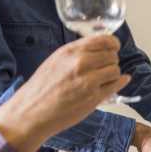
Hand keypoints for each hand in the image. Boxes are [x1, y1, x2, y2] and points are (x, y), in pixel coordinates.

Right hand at [0, 35, 130, 151]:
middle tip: (105, 67)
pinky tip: (118, 82)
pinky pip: (116, 85)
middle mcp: (80, 63)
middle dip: (111, 61)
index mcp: (70, 51)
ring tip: (103, 79)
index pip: (104, 40)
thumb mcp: (56, 60)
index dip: (112, 44)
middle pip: (112, 56)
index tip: (113, 48)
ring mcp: (88, 81)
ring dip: (113, 74)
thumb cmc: (41, 87)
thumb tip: (100, 48)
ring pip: (115, 70)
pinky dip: (119, 83)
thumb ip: (77, 53)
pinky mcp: (94, 97)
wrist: (31, 111)